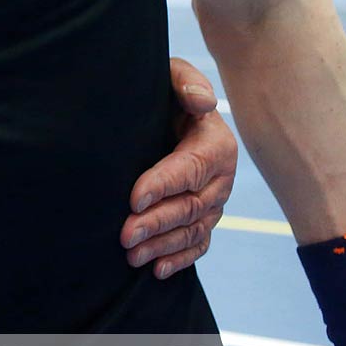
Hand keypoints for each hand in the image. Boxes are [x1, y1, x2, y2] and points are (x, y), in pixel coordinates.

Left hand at [121, 57, 236, 278]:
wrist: (171, 111)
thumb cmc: (169, 92)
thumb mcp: (175, 75)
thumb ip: (186, 82)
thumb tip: (202, 102)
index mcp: (216, 144)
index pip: (190, 169)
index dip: (163, 184)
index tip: (134, 196)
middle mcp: (221, 178)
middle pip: (191, 206)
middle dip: (157, 222)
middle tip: (125, 234)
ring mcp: (215, 202)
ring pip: (192, 230)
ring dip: (162, 245)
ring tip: (131, 255)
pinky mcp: (205, 218)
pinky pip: (198, 244)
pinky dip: (179, 259)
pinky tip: (156, 269)